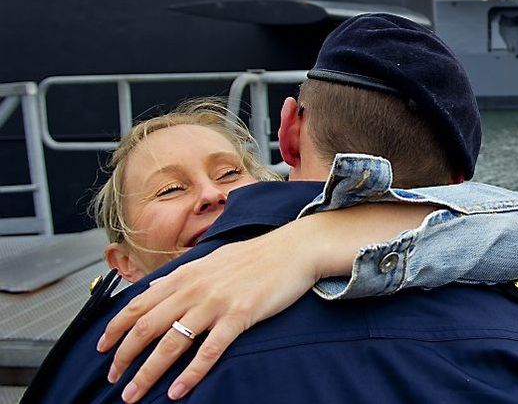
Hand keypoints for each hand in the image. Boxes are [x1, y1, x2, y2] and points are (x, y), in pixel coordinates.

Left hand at [98, 225, 319, 401]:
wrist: (292, 250)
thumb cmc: (255, 256)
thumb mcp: (211, 259)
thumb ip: (181, 277)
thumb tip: (153, 289)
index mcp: (185, 276)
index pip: (137, 305)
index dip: (115, 330)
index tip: (102, 350)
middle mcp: (194, 289)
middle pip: (146, 328)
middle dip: (124, 358)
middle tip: (113, 381)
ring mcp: (216, 303)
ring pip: (171, 343)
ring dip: (147, 373)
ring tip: (133, 395)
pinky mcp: (239, 316)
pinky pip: (208, 350)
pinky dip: (190, 374)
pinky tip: (178, 391)